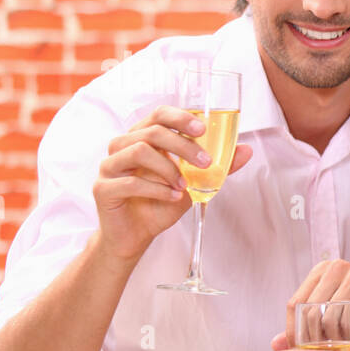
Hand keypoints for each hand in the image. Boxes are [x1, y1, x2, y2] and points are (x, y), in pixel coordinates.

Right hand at [92, 105, 253, 261]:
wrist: (136, 235)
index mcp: (142, 138)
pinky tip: (172, 197)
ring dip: (169, 168)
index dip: (179, 117)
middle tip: (205, 163)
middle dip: (183, 145)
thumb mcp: (194, 184)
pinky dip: (157, 189)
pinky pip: (130, 181)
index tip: (202, 130)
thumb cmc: (161, 203)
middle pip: (152, 132)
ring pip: (139, 151)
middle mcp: (122, 146)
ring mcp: (109, 166)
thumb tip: (246, 150)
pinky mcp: (102, 188)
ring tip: (184, 186)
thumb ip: (217, 167)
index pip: (158, 115)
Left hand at [279, 259, 349, 347]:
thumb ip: (309, 330)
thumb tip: (275, 344)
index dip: (294, 333)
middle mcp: (336, 267)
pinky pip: (349, 318)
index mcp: (323, 271)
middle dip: (312, 342)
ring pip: (327, 318)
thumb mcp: (338, 324)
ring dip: (332, 342)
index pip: (295, 305)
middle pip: (309, 312)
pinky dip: (349, 337)